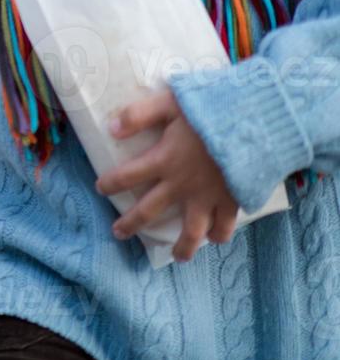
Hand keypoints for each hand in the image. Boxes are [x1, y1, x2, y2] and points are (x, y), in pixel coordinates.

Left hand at [93, 88, 239, 261]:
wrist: (257, 122)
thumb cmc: (212, 109)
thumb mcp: (170, 102)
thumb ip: (139, 114)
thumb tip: (111, 129)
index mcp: (163, 160)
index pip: (127, 176)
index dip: (111, 184)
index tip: (101, 188)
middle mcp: (182, 184)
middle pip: (150, 210)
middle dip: (131, 224)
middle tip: (118, 233)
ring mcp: (208, 196)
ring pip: (191, 230)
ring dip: (182, 246)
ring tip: (176, 256)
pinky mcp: (234, 200)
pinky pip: (225, 225)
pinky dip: (220, 234)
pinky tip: (215, 239)